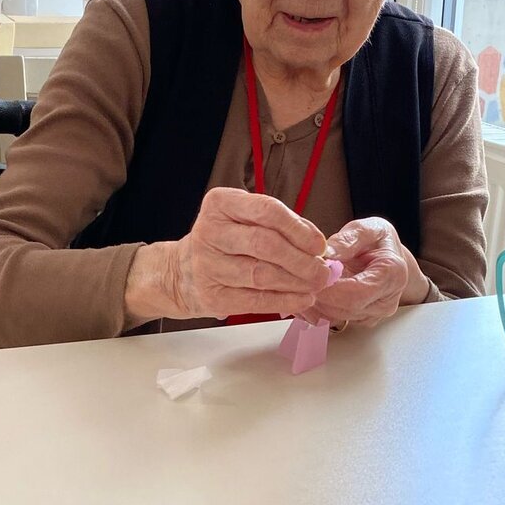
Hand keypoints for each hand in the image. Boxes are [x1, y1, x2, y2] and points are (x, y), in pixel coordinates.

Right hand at [125, 188, 333, 323]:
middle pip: (265, 244)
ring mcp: (207, 265)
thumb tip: (318, 244)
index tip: (319, 244)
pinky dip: (284, 300)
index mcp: (221, 204)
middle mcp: (210, 232)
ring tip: (316, 285)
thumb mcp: (244, 220)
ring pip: (262, 274)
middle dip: (301, 260)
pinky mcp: (212, 296)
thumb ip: (280, 225)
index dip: (298, 229)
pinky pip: (255, 300)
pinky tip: (302, 299)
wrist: (181, 273)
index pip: (266, 211)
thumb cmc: (224, 242)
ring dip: (296, 282)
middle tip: (323, 271)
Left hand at [307, 218, 427, 327]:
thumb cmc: (378, 242)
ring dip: (314, 304)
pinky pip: (332, 322)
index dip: (329, 288)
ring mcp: (373, 315)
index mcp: (392, 275)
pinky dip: (315, 309)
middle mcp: (386, 301)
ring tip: (301, 284)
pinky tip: (306, 293)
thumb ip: (348, 239)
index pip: (357, 293)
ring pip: (336, 318)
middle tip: (299, 279)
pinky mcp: (359, 321)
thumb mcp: (366, 229)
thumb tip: (328, 252)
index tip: (309, 275)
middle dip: (319, 296)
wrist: (387, 257)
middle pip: (345, 309)